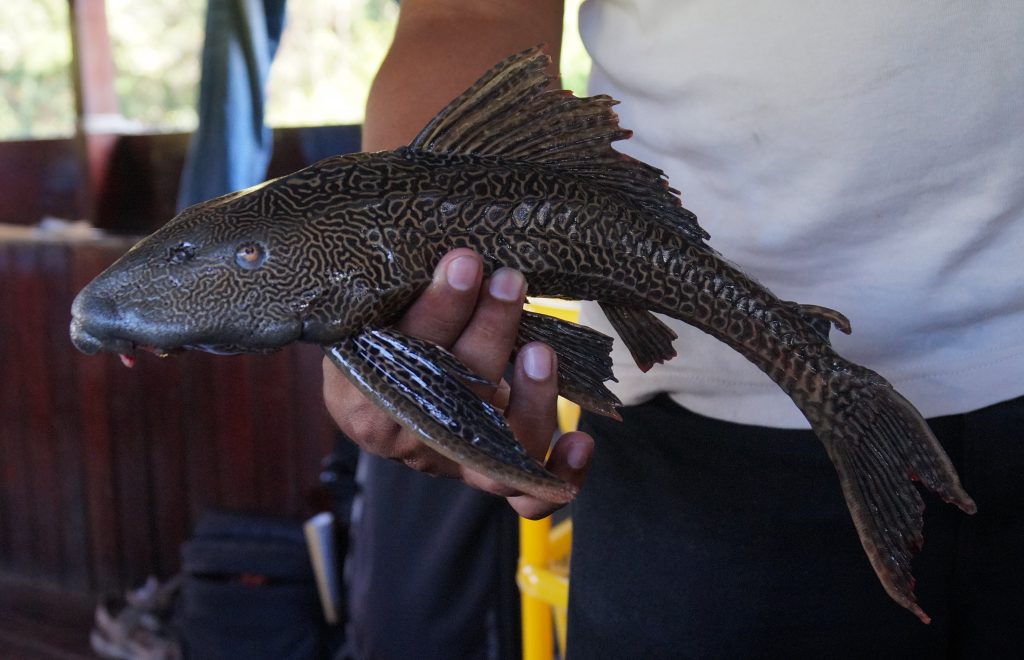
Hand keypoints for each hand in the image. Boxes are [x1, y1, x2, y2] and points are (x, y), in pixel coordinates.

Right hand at [322, 248, 593, 518]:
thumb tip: (455, 241)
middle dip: (486, 332)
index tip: (466, 262)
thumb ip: (398, 291)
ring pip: (496, 453)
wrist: (382, 387)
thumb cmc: (381, 333)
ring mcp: (449, 462)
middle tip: (508, 282)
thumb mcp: (371, 313)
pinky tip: (581, 440)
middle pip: (450, 397)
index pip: (399, 357)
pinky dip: (559, 475)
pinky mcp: (486, 475)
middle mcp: (404, 437)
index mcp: (359, 396)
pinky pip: (525, 497)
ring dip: (527, 398)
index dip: (436, 311)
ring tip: (541, 349)